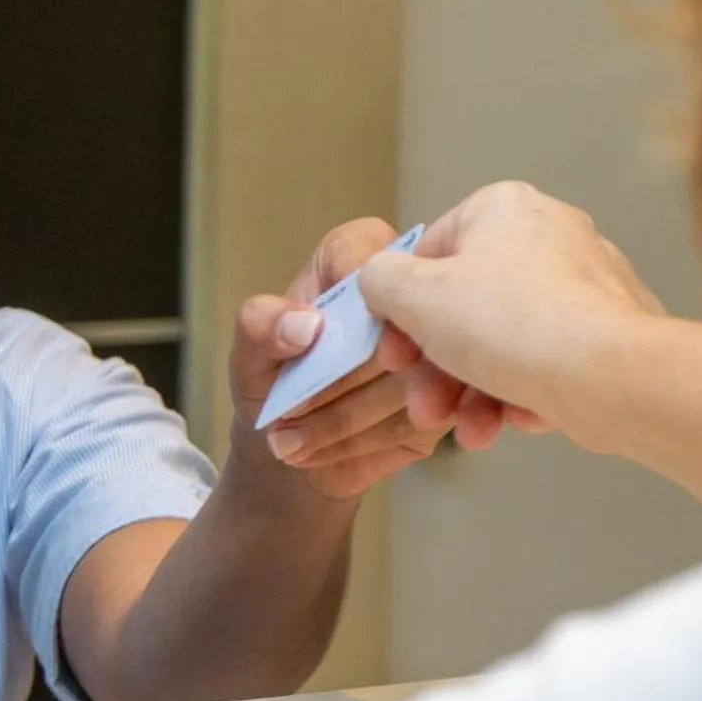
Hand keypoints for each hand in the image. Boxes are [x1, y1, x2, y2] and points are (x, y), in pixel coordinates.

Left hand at [227, 218, 451, 499]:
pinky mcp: (453, 398)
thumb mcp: (248, 355)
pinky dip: (377, 440)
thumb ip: (259, 327)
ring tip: (297, 439)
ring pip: (418, 373)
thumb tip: (305, 324)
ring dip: (352, 414)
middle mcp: (404, 295)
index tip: (324, 333)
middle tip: (292, 407)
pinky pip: (430, 416)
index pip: (365, 248)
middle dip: (344, 372)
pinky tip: (335, 452)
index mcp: (351, 260)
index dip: (352, 289)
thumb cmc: (272, 381)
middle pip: (399, 317)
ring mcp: (437, 347)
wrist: (295, 446)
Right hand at [358, 181, 662, 451]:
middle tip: (424, 403)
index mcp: (502, 208)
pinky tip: (510, 421)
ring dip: (472, 389)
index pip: (428, 255)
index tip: (394, 354)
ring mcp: (587, 284)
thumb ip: (378, 278)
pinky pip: (547, 360)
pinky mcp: (612, 331)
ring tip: (466, 429)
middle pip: (466, 305)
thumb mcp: (412, 296)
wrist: (612, 378)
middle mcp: (550, 234)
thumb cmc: (511, 324)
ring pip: (504, 341)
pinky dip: (521, 391)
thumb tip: (381, 281)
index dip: (399, 311)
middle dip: (438, 366)